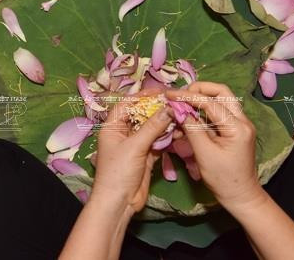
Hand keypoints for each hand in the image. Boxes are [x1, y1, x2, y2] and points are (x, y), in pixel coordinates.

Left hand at [92, 95, 172, 215]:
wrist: (120, 202)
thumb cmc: (119, 172)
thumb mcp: (135, 146)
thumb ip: (152, 127)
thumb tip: (168, 108)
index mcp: (112, 127)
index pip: (127, 104)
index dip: (142, 96)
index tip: (161, 91)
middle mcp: (123, 133)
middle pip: (141, 115)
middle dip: (157, 108)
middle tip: (175, 102)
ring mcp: (135, 145)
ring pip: (151, 128)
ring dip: (164, 123)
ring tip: (180, 114)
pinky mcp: (146, 156)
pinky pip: (157, 142)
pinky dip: (167, 137)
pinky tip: (179, 131)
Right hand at [166, 82, 264, 212]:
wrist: (240, 196)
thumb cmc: (223, 178)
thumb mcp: (203, 152)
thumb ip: (191, 127)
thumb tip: (177, 109)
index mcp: (237, 127)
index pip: (210, 102)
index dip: (187, 96)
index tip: (168, 95)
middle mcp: (242, 120)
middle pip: (221, 92)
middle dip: (199, 89)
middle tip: (179, 95)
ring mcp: (240, 124)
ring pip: (221, 99)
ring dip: (201, 97)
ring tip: (181, 102)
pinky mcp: (234, 129)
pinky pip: (218, 111)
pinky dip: (203, 108)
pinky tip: (189, 113)